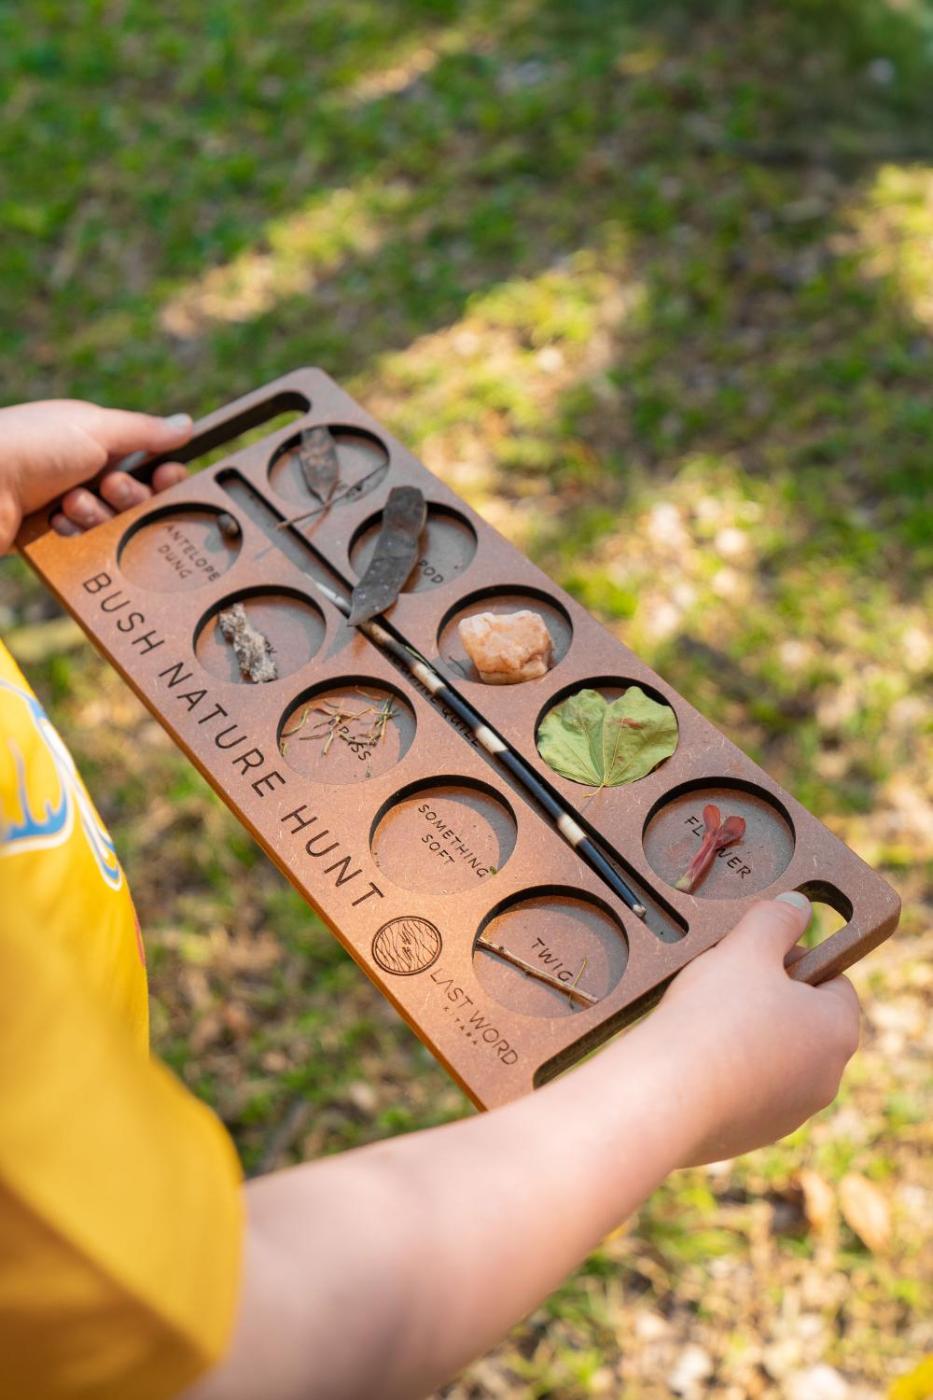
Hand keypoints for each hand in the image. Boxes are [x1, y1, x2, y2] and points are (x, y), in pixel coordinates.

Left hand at [0, 399, 193, 551]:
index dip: (163, 475)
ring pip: (110, 528)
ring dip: (96, 515)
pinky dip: (74, 537)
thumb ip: (144, 432)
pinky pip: (84, 550)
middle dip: (127, 496)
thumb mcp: (94, 427)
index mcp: (93, 444)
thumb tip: (187, 425)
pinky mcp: (49, 540)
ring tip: (69, 504)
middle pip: (134, 501)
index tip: (170, 477)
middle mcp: (81, 475)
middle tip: (109, 487)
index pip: (146, 465)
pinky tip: (54, 524)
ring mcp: (64, 509)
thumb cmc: (28, 444)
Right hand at [640, 892, 860, 1165]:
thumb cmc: (713, 1016)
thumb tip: (797, 906)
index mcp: (837, 1031)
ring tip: (701, 1019)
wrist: (664, 1096)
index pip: (834, 982)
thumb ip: (775, 920)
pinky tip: (690, 1057)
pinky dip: (724, 1073)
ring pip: (774, 1059)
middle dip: (769, 999)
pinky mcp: (750, 1136)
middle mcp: (825, 1079)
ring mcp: (789, 1114)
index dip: (795, 960)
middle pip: (804, 1022)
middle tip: (724, 981)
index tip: (756, 954)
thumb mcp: (745, 949)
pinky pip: (744, 1092)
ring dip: (747, 1037)